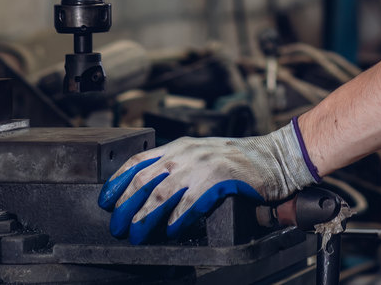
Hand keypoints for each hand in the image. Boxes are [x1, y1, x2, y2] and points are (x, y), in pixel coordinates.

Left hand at [97, 122, 317, 242]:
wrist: (275, 156)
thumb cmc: (240, 159)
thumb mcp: (202, 154)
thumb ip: (179, 166)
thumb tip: (152, 191)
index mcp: (179, 146)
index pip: (138, 161)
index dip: (117, 181)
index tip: (105, 199)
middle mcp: (186, 153)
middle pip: (143, 180)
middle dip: (125, 205)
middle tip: (117, 224)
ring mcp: (201, 166)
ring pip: (161, 194)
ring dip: (144, 217)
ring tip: (137, 232)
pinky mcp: (217, 180)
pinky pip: (189, 203)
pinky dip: (176, 219)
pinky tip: (170, 230)